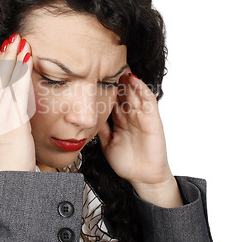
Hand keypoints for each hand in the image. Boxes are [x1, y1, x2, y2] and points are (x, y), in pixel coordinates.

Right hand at [0, 34, 35, 174]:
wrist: (6, 182)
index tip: (4, 49)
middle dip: (5, 56)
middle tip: (14, 37)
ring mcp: (0, 117)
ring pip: (7, 82)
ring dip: (15, 60)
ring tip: (21, 42)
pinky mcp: (14, 122)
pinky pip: (18, 93)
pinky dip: (22, 74)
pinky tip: (27, 60)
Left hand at [97, 70, 182, 206]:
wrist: (143, 177)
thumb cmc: (127, 162)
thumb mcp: (107, 142)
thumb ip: (101, 128)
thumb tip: (88, 116)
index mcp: (120, 119)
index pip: (112, 98)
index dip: (105, 86)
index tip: (94, 74)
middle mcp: (131, 115)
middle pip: (123, 91)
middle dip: (116, 78)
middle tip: (106, 64)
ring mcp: (142, 116)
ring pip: (135, 92)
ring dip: (128, 79)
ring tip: (119, 65)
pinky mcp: (152, 119)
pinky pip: (148, 100)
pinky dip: (141, 89)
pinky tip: (134, 80)